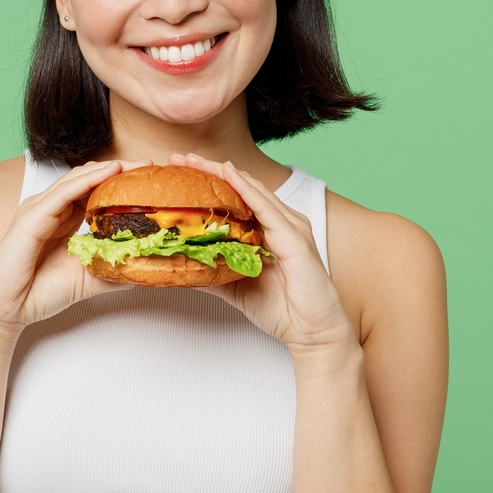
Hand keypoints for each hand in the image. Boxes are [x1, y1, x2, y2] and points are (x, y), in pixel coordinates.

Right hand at [0, 159, 150, 333]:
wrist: (6, 311)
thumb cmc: (38, 293)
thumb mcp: (88, 278)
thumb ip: (113, 269)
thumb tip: (145, 266)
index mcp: (61, 219)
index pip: (93, 190)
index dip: (119, 183)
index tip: (148, 181)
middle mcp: (49, 209)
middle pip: (86, 179)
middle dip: (119, 170)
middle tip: (148, 166)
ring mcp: (38, 210)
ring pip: (76, 180)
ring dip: (107, 170)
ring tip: (134, 166)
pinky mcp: (30, 218)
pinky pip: (62, 194)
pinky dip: (87, 181)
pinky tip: (109, 173)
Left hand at [168, 152, 356, 354]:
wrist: (313, 335)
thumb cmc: (281, 309)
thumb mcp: (234, 286)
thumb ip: (211, 270)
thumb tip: (180, 263)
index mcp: (268, 230)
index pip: (234, 197)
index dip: (207, 182)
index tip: (178, 171)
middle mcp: (281, 223)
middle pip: (241, 187)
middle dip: (209, 170)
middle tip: (180, 157)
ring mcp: (291, 228)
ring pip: (252, 191)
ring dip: (222, 173)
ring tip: (196, 161)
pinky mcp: (296, 240)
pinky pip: (268, 209)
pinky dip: (247, 190)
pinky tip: (230, 175)